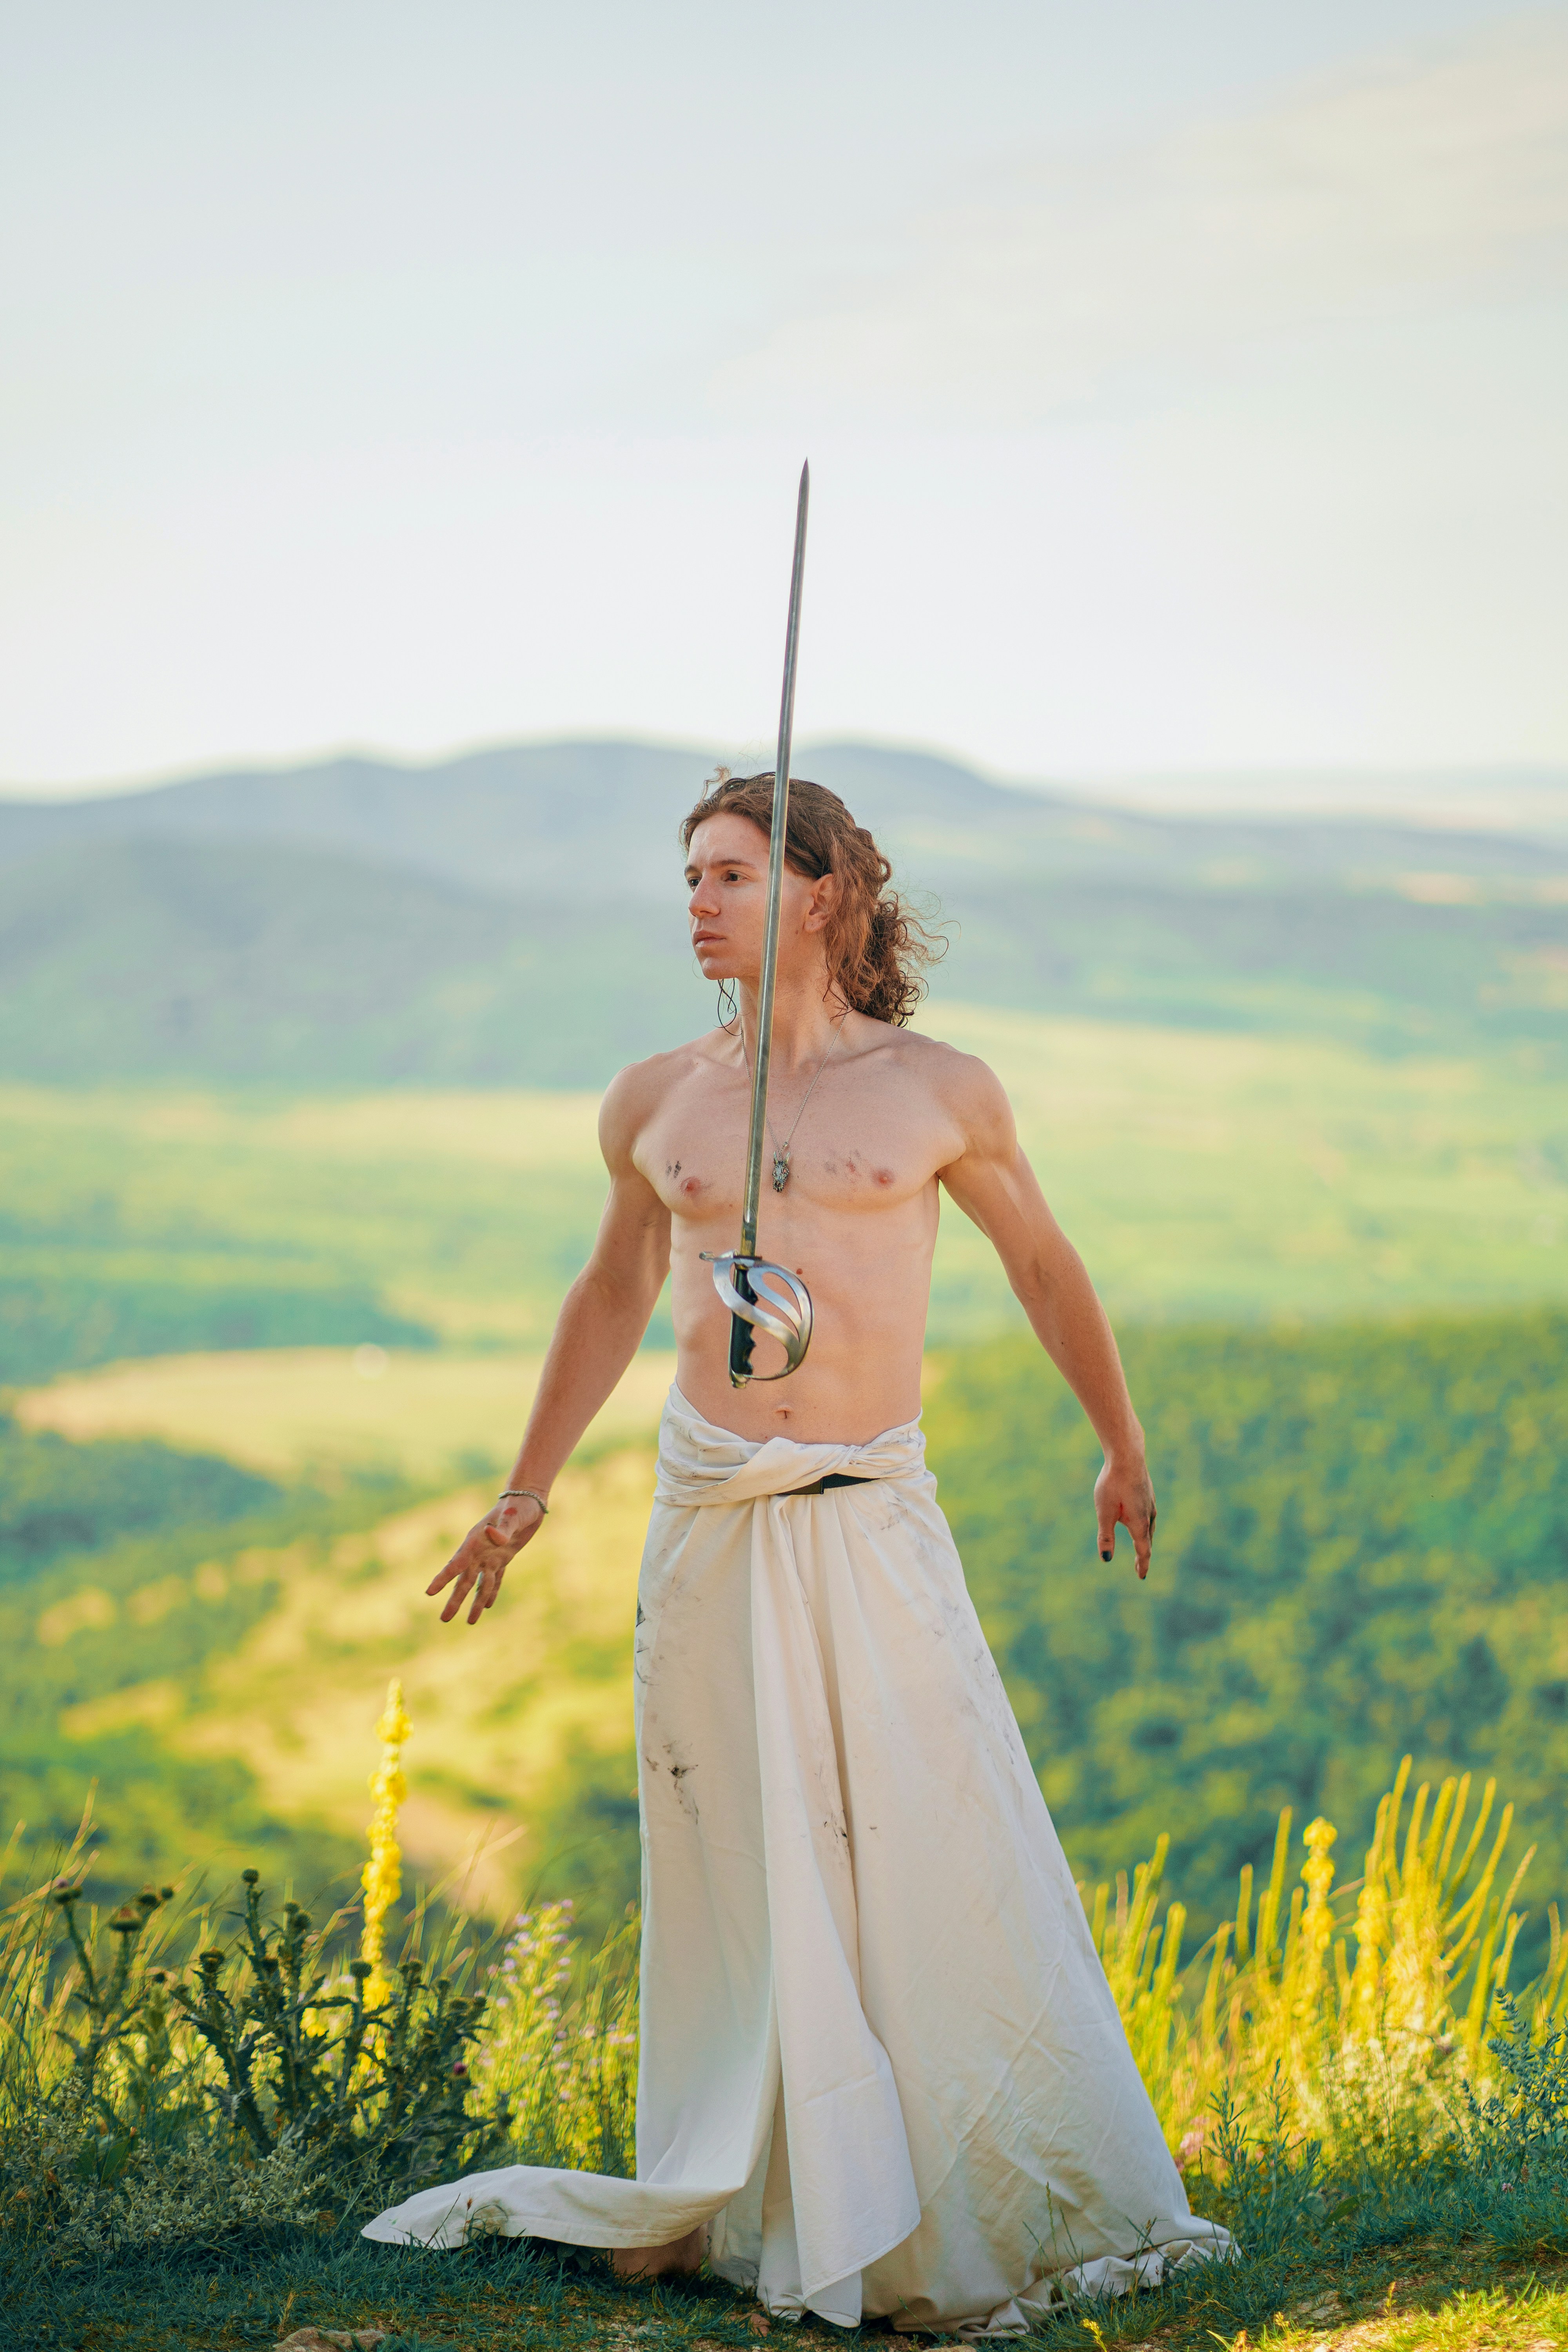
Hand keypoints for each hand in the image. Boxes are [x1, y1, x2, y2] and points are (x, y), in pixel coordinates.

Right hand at [426, 1494, 545, 1625]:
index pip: (455, 1563)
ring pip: (479, 1584)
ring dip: (475, 1602)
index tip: (429, 1592)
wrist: (529, 1500)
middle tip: (444, 1619)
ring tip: (470, 1622)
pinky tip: (488, 1605)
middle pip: (464, 1580)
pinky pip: (496, 1579)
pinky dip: (492, 1591)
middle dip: (454, 1599)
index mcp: (475, 1540)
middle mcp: (479, 1551)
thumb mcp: (514, 1515)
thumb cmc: (520, 1505)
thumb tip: (493, 1536)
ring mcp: (491, 1556)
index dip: (442, 1578)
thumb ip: (504, 1527)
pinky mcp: (503, 1558)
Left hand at [1095, 1454, 1155, 1580]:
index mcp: (1140, 1523)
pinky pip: (1148, 1514)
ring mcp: (1150, 1502)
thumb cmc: (1113, 1484)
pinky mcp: (1148, 1492)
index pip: (1144, 1551)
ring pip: (1149, 1526)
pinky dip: (1145, 1524)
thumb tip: (1106, 1559)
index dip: (1142, 1565)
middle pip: (1147, 1540)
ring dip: (1145, 1539)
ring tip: (1141, 1546)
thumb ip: (1105, 1536)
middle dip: (1143, 1554)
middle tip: (1139, 1567)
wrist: (1127, 1455)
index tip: (1141, 1576)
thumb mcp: (1104, 1512)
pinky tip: (1141, 1519)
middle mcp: (1149, 1515)